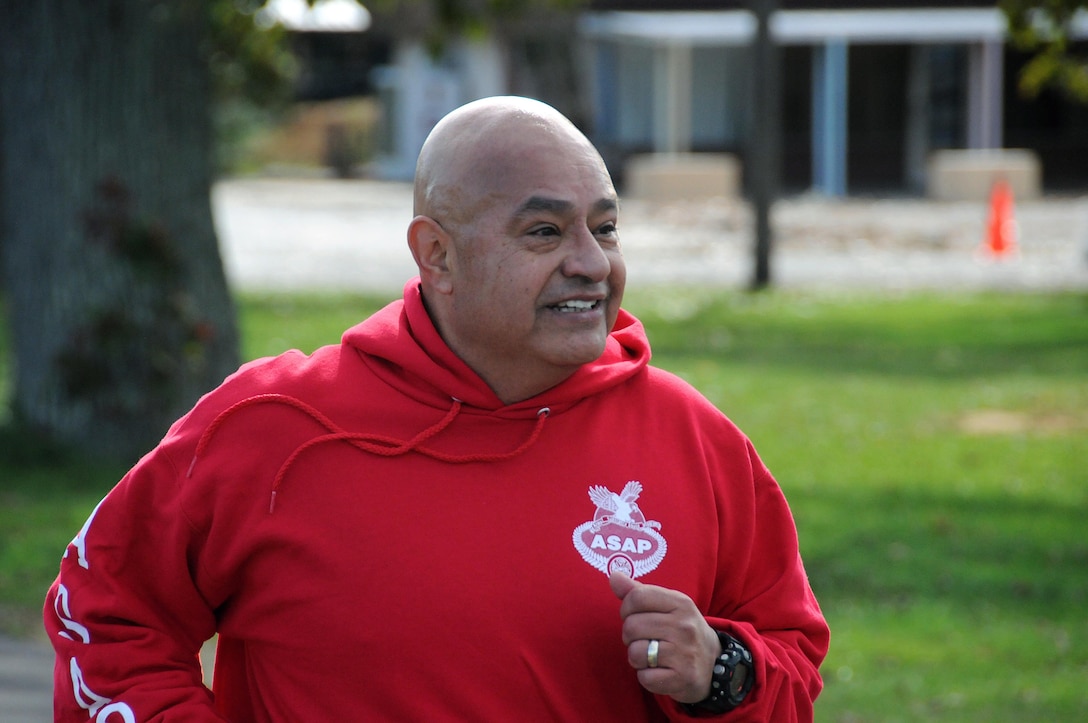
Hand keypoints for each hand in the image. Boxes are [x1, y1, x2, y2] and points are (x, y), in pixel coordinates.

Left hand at [609, 572, 720, 703]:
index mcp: (681, 603)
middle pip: (631, 626)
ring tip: (650, 655)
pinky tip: (659, 670)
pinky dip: (646, 676)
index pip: (636, 597)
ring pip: (635, 653)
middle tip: (644, 639)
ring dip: (636, 657)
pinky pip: (644, 678)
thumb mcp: (667, 606)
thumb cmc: (681, 629)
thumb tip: (614, 576)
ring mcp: (685, 653)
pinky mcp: (683, 678)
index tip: (634, 616)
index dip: (626, 608)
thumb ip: (638, 592)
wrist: (714, 663)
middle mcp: (684, 626)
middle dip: (629, 635)